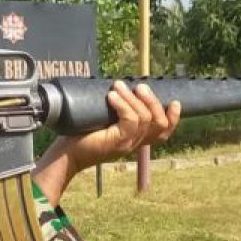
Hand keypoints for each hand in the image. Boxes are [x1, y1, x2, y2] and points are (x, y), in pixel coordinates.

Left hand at [55, 81, 180, 173]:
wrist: (66, 154)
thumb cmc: (82, 135)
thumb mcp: (105, 120)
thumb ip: (117, 110)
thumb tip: (121, 85)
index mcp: (135, 140)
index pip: (163, 133)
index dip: (173, 118)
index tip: (174, 102)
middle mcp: (135, 144)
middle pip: (159, 123)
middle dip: (153, 101)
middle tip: (139, 86)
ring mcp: (127, 144)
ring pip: (144, 118)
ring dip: (132, 98)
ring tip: (118, 86)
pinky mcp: (117, 142)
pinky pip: (130, 121)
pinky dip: (123, 105)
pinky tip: (112, 96)